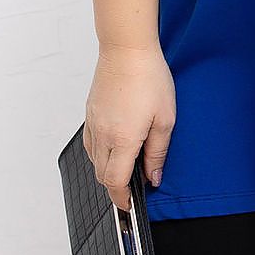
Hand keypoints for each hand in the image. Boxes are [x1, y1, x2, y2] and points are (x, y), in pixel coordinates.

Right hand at [83, 45, 175, 212]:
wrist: (126, 49)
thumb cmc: (149, 77)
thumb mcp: (165, 118)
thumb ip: (158, 152)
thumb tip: (153, 177)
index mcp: (122, 138)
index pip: (116, 182)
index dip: (123, 199)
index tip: (130, 206)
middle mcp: (102, 134)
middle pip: (102, 175)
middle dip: (116, 187)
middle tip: (134, 186)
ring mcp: (93, 123)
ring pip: (94, 161)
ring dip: (108, 169)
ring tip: (128, 164)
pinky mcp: (89, 113)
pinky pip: (91, 143)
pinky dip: (101, 153)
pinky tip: (116, 145)